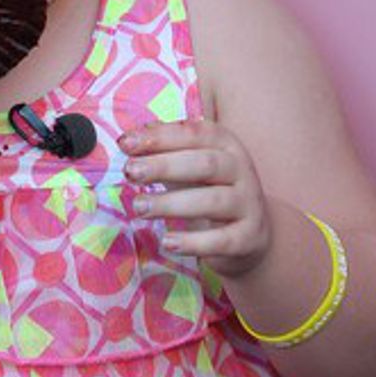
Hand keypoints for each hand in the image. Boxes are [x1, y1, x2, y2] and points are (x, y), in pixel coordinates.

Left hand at [119, 120, 270, 277]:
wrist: (246, 234)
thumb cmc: (206, 190)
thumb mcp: (186, 166)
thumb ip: (161, 152)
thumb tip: (128, 141)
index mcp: (226, 145)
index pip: (196, 133)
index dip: (161, 136)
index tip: (126, 143)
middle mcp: (242, 170)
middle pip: (205, 164)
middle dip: (164, 166)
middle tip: (130, 172)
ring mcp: (249, 204)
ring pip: (213, 201)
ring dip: (172, 204)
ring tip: (139, 208)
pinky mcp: (249, 237)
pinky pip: (223, 240)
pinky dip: (194, 242)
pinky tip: (168, 242)